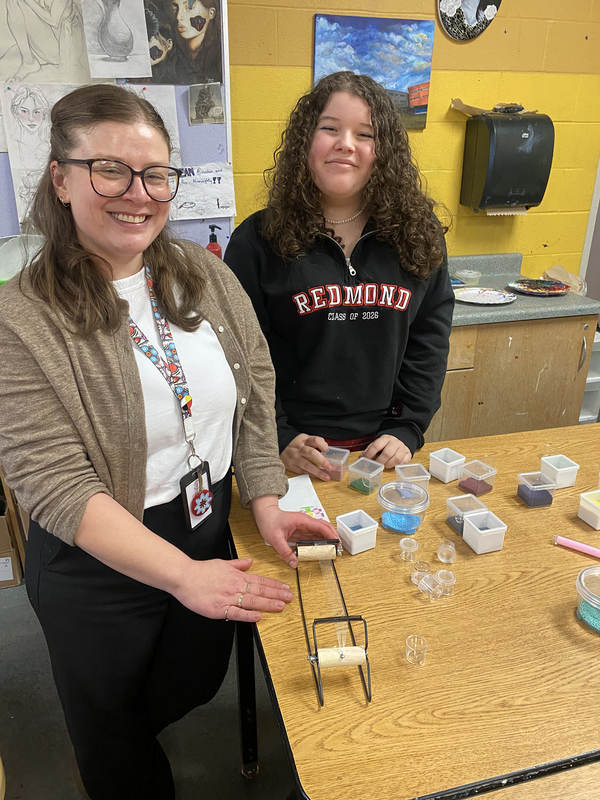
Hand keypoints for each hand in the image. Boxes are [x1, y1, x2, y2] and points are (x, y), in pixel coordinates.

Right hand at [172, 556, 293, 622]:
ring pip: (252, 601)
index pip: (260, 580)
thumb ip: (238, 564)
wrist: (184, 577)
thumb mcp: (223, 563)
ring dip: (268, 604)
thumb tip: (250, 561)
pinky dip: (247, 615)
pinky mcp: (218, 609)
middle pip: (260, 591)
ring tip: (281, 606)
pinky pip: (235, 613)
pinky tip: (258, 617)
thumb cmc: (201, 571)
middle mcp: (235, 586)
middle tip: (289, 597)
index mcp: (237, 576)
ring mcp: (228, 597)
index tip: (285, 588)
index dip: (274, 585)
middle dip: (276, 595)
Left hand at [251, 496, 336, 567]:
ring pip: (320, 532)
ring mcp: (304, 526)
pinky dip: (320, 542)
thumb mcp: (275, 539)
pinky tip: (322, 549)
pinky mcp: (301, 530)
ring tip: (332, 550)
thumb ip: (285, 552)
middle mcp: (305, 522)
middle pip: (324, 527)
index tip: (337, 542)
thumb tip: (294, 563)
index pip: (321, 526)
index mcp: (302, 520)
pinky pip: (313, 536)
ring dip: (327, 539)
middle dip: (333, 536)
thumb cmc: (269, 521)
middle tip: (338, 548)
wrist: (264, 514)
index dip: (331, 534)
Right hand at [281, 433, 331, 480]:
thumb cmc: (296, 444)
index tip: (326, 450)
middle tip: (330, 467)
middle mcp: (299, 449)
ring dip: (317, 472)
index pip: (315, 440)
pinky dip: (311, 474)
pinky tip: (317, 476)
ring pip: (306, 465)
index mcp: (304, 440)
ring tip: (326, 477)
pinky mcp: (291, 466)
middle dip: (322, 461)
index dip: (322, 445)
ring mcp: (294, 458)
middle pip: (311, 453)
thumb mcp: (305, 439)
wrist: (279, 447)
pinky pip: (302, 471)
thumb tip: (326, 448)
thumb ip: (316, 442)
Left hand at [362, 435, 411, 468]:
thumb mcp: (378, 443)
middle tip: (377, 466)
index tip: (365, 460)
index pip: (376, 445)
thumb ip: (370, 450)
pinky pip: (404, 461)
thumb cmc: (386, 444)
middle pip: (387, 453)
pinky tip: (393, 465)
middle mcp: (395, 442)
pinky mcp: (408, 453)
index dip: (370, 454)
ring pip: (397, 458)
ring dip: (389, 465)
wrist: (401, 439)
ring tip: (384, 466)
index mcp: (385, 438)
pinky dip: (398, 465)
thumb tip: (360, 458)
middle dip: (380, 461)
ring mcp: (402, 448)